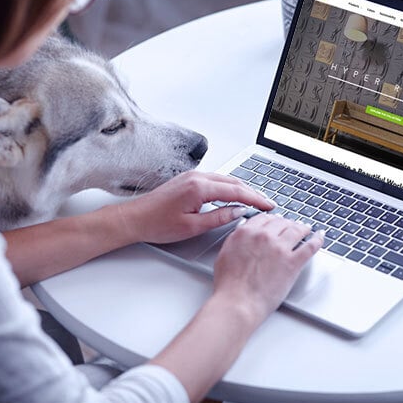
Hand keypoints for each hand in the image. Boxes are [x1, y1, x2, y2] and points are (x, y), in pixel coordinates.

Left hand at [113, 171, 275, 244]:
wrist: (134, 218)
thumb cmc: (157, 223)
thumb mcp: (192, 227)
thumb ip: (219, 218)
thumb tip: (238, 211)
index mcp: (199, 187)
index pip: (236, 191)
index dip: (256, 199)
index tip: (268, 205)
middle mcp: (197, 176)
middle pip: (234, 182)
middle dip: (253, 192)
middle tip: (267, 204)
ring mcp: (192, 175)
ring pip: (226, 179)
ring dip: (242, 189)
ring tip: (256, 201)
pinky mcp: (188, 179)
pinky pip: (216, 180)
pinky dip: (229, 187)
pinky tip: (235, 195)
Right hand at [212, 213, 324, 326]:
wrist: (237, 302)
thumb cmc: (229, 285)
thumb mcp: (225, 254)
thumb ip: (237, 241)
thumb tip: (243, 237)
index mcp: (246, 232)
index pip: (264, 218)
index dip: (273, 219)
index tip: (276, 221)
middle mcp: (264, 236)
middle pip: (281, 222)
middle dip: (287, 223)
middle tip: (291, 225)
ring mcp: (280, 248)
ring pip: (296, 230)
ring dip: (303, 228)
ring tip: (306, 229)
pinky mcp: (292, 262)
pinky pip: (310, 246)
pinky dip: (317, 239)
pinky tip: (319, 236)